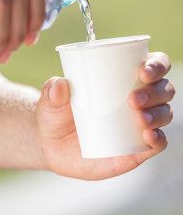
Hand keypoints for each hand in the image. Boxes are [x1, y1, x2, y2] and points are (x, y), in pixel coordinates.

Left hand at [36, 52, 174, 179]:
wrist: (51, 145)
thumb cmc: (55, 114)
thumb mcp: (50, 100)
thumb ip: (52, 91)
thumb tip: (59, 84)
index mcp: (121, 80)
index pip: (152, 66)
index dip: (156, 65)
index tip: (142, 70)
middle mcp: (136, 99)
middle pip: (163, 89)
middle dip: (155, 92)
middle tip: (133, 99)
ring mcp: (137, 125)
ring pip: (164, 114)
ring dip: (158, 114)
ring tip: (139, 118)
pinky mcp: (135, 149)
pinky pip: (157, 143)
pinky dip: (158, 139)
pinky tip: (148, 136)